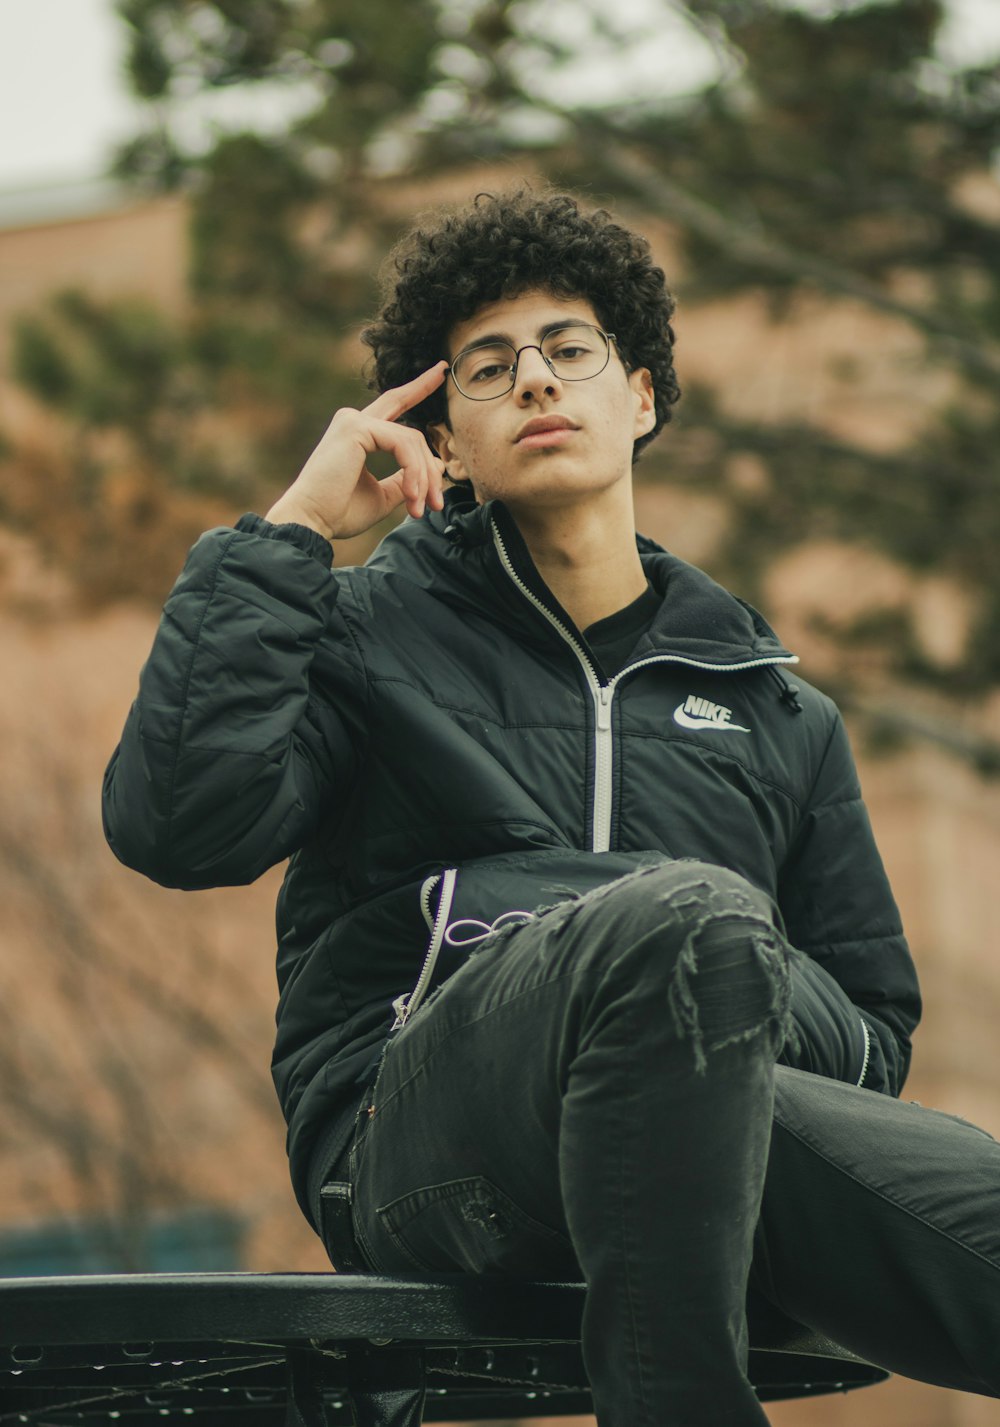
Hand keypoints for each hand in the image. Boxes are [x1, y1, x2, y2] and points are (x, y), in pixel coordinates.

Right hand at [265, 361, 449, 540]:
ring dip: (423, 479)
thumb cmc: (339, 512)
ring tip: (420, 509)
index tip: (441, 371)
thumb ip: (407, 478)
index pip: (393, 404)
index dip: (418, 387)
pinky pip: (402, 444)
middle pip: (408, 424)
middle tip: (438, 502)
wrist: (311, 521)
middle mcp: (353, 420)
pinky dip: (413, 472)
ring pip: (412, 441)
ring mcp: (353, 420)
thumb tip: (437, 463)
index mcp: (358, 433)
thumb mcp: (383, 495)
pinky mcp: (355, 427)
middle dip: (429, 429)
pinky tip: (411, 496)